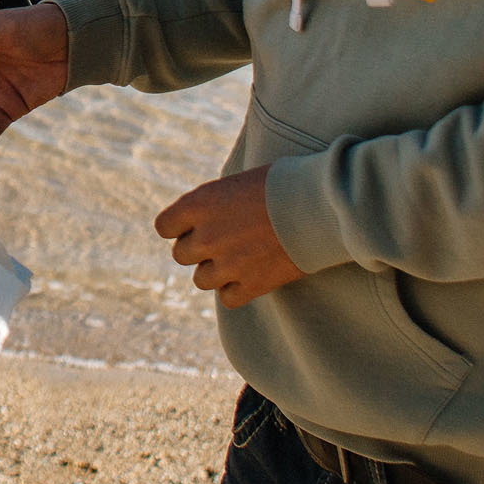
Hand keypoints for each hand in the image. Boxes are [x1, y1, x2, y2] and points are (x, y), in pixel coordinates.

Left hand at [154, 165, 302, 308]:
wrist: (319, 205)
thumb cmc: (281, 184)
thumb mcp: (235, 184)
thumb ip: (211, 206)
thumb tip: (200, 221)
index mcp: (198, 204)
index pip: (164, 227)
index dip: (178, 227)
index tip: (194, 226)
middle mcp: (206, 236)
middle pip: (181, 255)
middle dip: (199, 249)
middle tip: (225, 240)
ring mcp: (227, 263)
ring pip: (201, 280)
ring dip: (216, 271)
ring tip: (240, 257)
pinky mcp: (252, 285)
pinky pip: (228, 298)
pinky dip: (236, 290)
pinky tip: (251, 276)